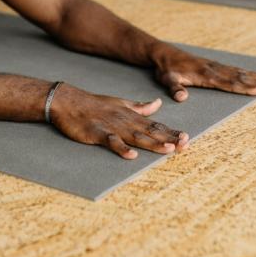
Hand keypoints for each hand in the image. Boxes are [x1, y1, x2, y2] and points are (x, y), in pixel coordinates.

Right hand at [49, 83, 188, 158]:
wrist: (69, 101)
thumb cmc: (95, 105)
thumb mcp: (121, 103)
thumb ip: (140, 107)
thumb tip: (158, 104)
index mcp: (131, 115)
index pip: (155, 124)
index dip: (171, 132)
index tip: (186, 138)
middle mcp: (125, 121)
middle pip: (150, 131)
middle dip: (168, 138)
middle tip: (185, 144)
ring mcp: (112, 126)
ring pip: (135, 136)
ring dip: (152, 143)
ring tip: (167, 149)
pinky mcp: (97, 133)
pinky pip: (111, 141)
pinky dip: (121, 148)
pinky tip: (131, 155)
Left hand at [153, 47, 255, 101]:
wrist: (164, 53)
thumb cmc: (166, 69)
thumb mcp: (167, 80)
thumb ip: (175, 88)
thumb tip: (182, 97)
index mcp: (206, 75)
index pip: (230, 84)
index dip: (246, 88)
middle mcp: (214, 70)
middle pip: (239, 78)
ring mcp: (215, 66)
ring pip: (239, 73)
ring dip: (255, 78)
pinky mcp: (213, 65)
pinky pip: (233, 69)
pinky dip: (246, 72)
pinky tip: (255, 74)